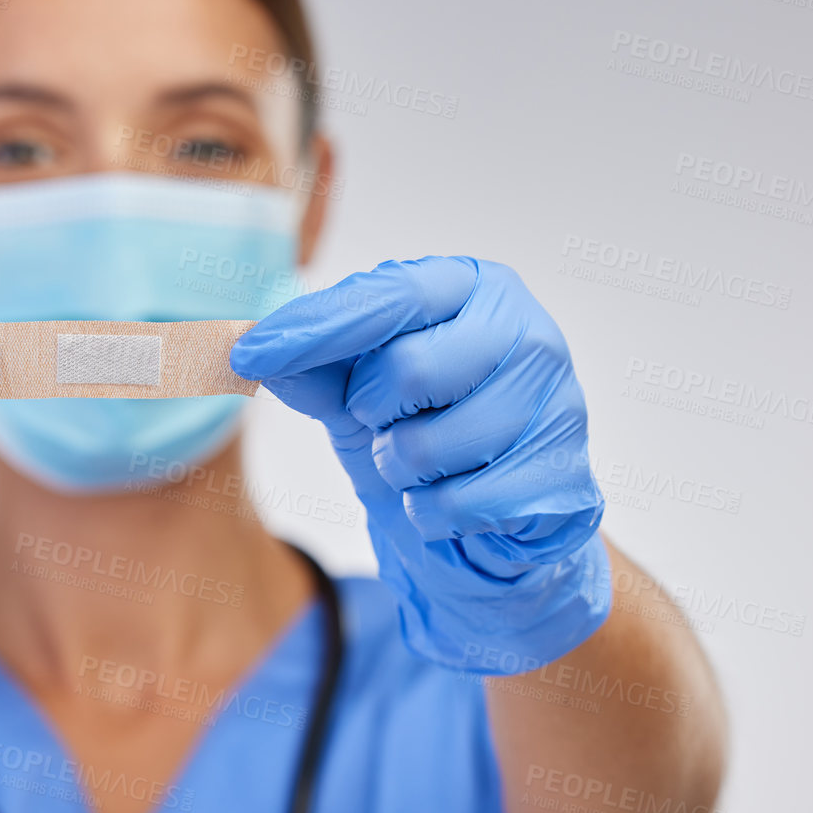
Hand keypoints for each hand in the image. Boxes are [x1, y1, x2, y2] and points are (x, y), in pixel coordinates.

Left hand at [230, 256, 611, 673]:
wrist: (495, 524)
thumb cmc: (427, 434)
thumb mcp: (358, 394)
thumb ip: (313, 367)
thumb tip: (252, 347)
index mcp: (474, 288)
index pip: (388, 296)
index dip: (313, 328)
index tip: (249, 352)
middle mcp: (527, 332)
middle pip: (409, 369)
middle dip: (372, 412)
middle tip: (386, 422)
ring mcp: (557, 404)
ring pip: (430, 444)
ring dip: (400, 469)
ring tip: (421, 464)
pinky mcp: (563, 478)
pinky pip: (458, 504)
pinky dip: (431, 514)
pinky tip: (451, 501)